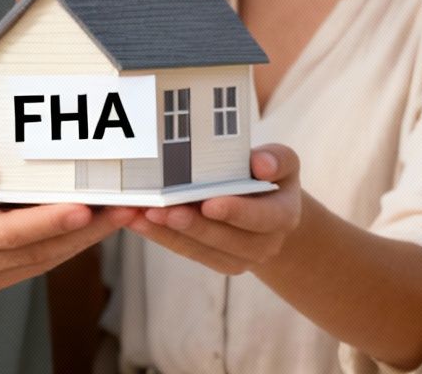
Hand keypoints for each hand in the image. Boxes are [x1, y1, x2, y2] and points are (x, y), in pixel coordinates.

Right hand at [0, 138, 136, 299]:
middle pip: (35, 251)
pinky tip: (97, 222)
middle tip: (129, 205)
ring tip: (126, 211)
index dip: (48, 221)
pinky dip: (69, 243)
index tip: (85, 207)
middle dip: (86, 230)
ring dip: (86, 239)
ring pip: (42, 261)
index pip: (5, 232)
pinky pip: (36, 263)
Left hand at [126, 145, 302, 274]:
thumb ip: (277, 159)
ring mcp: (239, 258)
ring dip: (167, 232)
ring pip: (200, 248)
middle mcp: (264, 244)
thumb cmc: (272, 178)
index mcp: (284, 216)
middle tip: (162, 209)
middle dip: (192, 225)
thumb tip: (261, 164)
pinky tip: (137, 221)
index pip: (262, 216)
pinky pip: (185, 250)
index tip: (209, 203)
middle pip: (225, 238)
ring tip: (139, 214)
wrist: (271, 212)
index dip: (235, 212)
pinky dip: (160, 235)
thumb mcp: (283, 163)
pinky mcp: (215, 262)